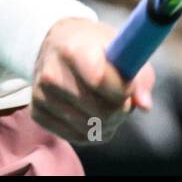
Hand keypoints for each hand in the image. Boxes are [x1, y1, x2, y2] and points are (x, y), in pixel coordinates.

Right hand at [30, 18, 154, 143]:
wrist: (59, 44)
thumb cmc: (97, 47)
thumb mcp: (122, 49)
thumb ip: (139, 76)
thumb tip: (144, 105)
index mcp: (73, 49)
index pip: (100, 80)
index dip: (123, 91)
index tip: (129, 88)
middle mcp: (52, 73)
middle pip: (99, 110)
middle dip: (119, 110)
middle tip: (122, 100)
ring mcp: (41, 94)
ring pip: (89, 128)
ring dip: (108, 124)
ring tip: (107, 105)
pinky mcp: (37, 112)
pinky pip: (77, 138)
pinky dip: (91, 132)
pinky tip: (92, 114)